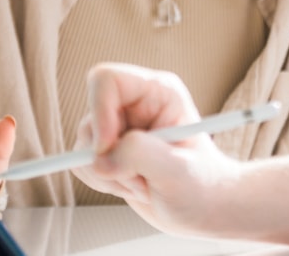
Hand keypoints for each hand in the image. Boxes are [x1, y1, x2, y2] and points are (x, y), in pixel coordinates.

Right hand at [71, 63, 242, 236]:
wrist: (204, 208)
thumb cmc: (204, 185)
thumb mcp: (178, 170)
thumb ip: (140, 155)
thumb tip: (101, 159)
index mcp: (158, 92)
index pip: (107, 80)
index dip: (100, 112)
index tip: (107, 148)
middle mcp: (135, 104)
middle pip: (90, 119)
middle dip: (108, 157)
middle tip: (140, 178)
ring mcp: (120, 127)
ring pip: (83, 146)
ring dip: (108, 175)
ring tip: (144, 183)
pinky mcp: (109, 151)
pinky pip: (83, 164)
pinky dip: (102, 183)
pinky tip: (133, 187)